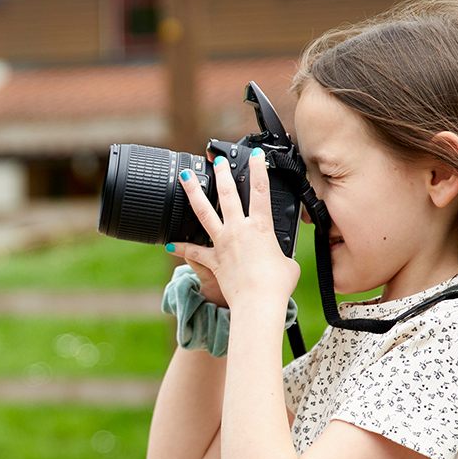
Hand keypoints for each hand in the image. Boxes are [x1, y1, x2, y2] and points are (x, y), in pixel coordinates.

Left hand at [170, 150, 298, 316]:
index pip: (261, 191)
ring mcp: (223, 243)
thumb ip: (283, 255)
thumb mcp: (289, 263)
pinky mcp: (212, 260)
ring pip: (203, 212)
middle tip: (217, 161)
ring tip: (184, 177)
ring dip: (193, 192)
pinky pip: (193, 252)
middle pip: (227, 195)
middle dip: (222, 174)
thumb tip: (281, 258)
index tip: (256, 155)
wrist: (258, 302)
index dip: (259, 170)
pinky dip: (180, 248)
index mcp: (261, 227)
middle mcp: (239, 230)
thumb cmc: (276, 285)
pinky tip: (168, 243)